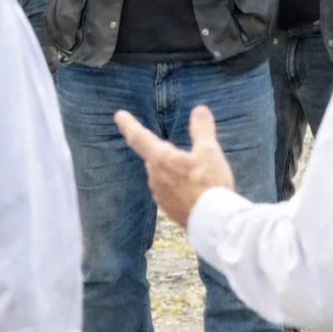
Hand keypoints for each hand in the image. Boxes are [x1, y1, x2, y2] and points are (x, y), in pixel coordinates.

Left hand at [115, 105, 233, 227]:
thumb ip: (202, 129)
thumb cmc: (210, 183)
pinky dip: (175, 184)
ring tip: (191, 170)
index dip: (129, 125)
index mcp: (161, 159)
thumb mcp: (209, 151)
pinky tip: (191, 188)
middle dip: (162, 150)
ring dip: (170, 168)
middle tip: (179, 149)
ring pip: (160, 173)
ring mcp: (160, 194)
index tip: (118, 116)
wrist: (213, 221)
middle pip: (153, 156)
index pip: (139, 137)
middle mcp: (155, 177)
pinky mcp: (168, 208)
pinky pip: (167, 189)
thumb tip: (199, 109)